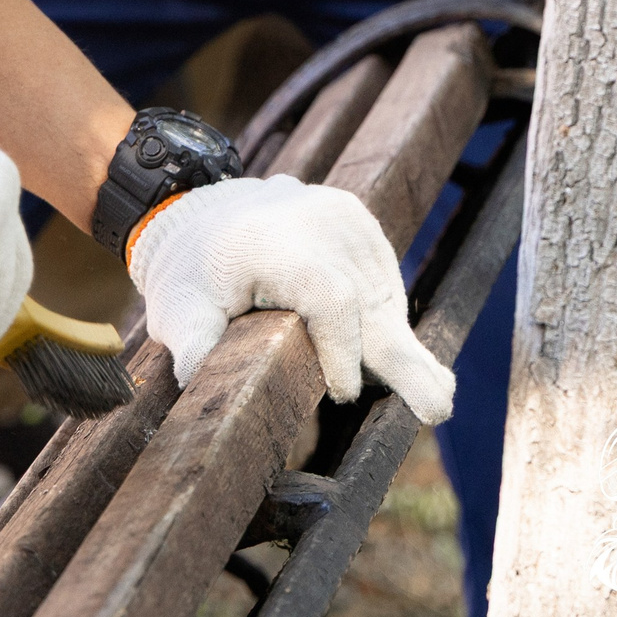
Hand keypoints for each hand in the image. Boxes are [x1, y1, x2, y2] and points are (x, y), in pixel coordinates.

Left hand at [128, 175, 453, 423]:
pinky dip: (381, 317)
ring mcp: (344, 216)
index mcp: (273, 241)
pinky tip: (379, 350)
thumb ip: (195, 347)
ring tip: (405, 390)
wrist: (195, 208)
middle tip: (437, 408)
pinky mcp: (357, 219)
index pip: (330, 298)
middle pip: (370, 300)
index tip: (344, 394)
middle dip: (403, 359)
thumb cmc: (188, 274)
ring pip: (382, 295)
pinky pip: (381, 278)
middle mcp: (318, 220)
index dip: (344, 349)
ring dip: (388, 344)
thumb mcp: (179, 312)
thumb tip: (201, 389)